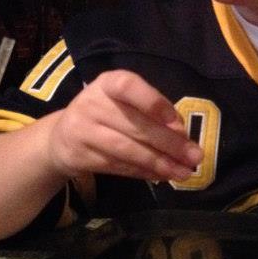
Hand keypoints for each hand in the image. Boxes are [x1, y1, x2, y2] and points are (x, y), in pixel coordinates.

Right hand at [46, 70, 201, 182]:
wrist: (62, 137)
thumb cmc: (106, 114)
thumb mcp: (125, 103)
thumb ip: (152, 112)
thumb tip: (181, 134)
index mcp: (108, 83)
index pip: (128, 86)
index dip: (153, 102)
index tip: (177, 122)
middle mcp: (92, 103)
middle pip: (136, 125)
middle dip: (170, 144)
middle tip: (195, 157)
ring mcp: (83, 130)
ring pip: (128, 150)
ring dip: (160, 163)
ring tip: (184, 172)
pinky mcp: (80, 155)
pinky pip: (118, 166)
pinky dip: (144, 172)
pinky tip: (163, 175)